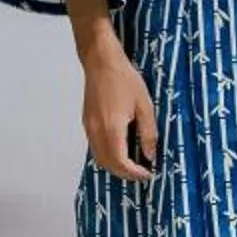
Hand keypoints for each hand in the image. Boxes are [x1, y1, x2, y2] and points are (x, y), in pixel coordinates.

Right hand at [82, 49, 159, 181]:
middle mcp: (96, 131)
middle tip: (142, 173)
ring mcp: (88, 127)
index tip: (148, 174)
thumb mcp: (145, 105)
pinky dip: (107, 155)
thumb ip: (148, 133)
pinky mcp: (86, 122)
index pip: (120, 162)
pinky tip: (121, 150)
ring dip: (115, 165)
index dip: (134, 173)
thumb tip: (150, 155)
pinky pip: (95, 146)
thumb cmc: (125, 79)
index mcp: (111, 127)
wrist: (101, 62)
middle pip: (106, 163)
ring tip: (134, 164)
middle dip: (124, 173)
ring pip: (98, 157)